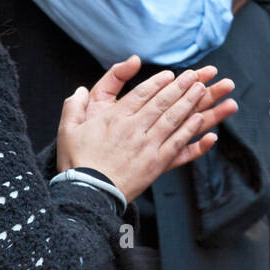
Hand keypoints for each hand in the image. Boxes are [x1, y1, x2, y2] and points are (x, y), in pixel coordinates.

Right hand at [56, 55, 238, 201]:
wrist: (89, 195)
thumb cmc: (77, 164)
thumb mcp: (68, 131)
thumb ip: (74, 107)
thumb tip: (79, 90)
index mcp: (115, 118)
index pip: (142, 94)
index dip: (158, 82)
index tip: (171, 75)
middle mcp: (134, 129)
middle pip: (162, 103)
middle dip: (180, 87)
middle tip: (194, 76)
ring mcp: (148, 147)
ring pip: (173, 120)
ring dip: (190, 103)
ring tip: (202, 90)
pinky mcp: (156, 164)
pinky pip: (178, 144)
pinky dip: (191, 132)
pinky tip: (202, 122)